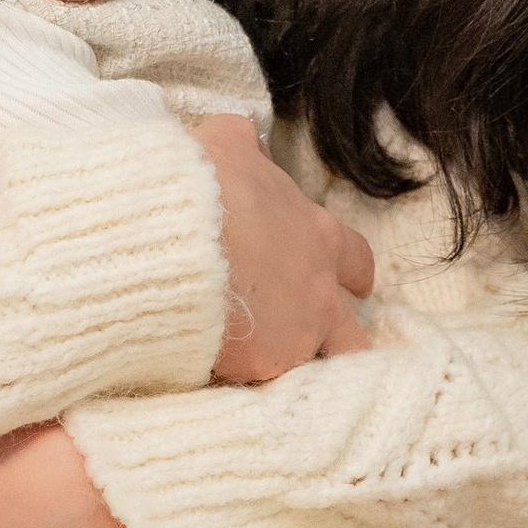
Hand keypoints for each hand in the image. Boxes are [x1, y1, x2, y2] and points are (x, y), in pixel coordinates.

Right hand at [192, 114, 374, 380]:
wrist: (171, 234)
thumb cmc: (201, 183)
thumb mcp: (224, 144)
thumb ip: (241, 145)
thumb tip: (242, 139)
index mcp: (318, 236)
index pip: (355, 261)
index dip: (348, 274)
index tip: (342, 284)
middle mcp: (319, 291)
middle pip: (353, 335)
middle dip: (335, 342)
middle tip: (304, 346)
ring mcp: (296, 335)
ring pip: (314, 370)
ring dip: (290, 371)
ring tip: (257, 376)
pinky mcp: (262, 368)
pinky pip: (260, 388)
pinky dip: (242, 386)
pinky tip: (216, 384)